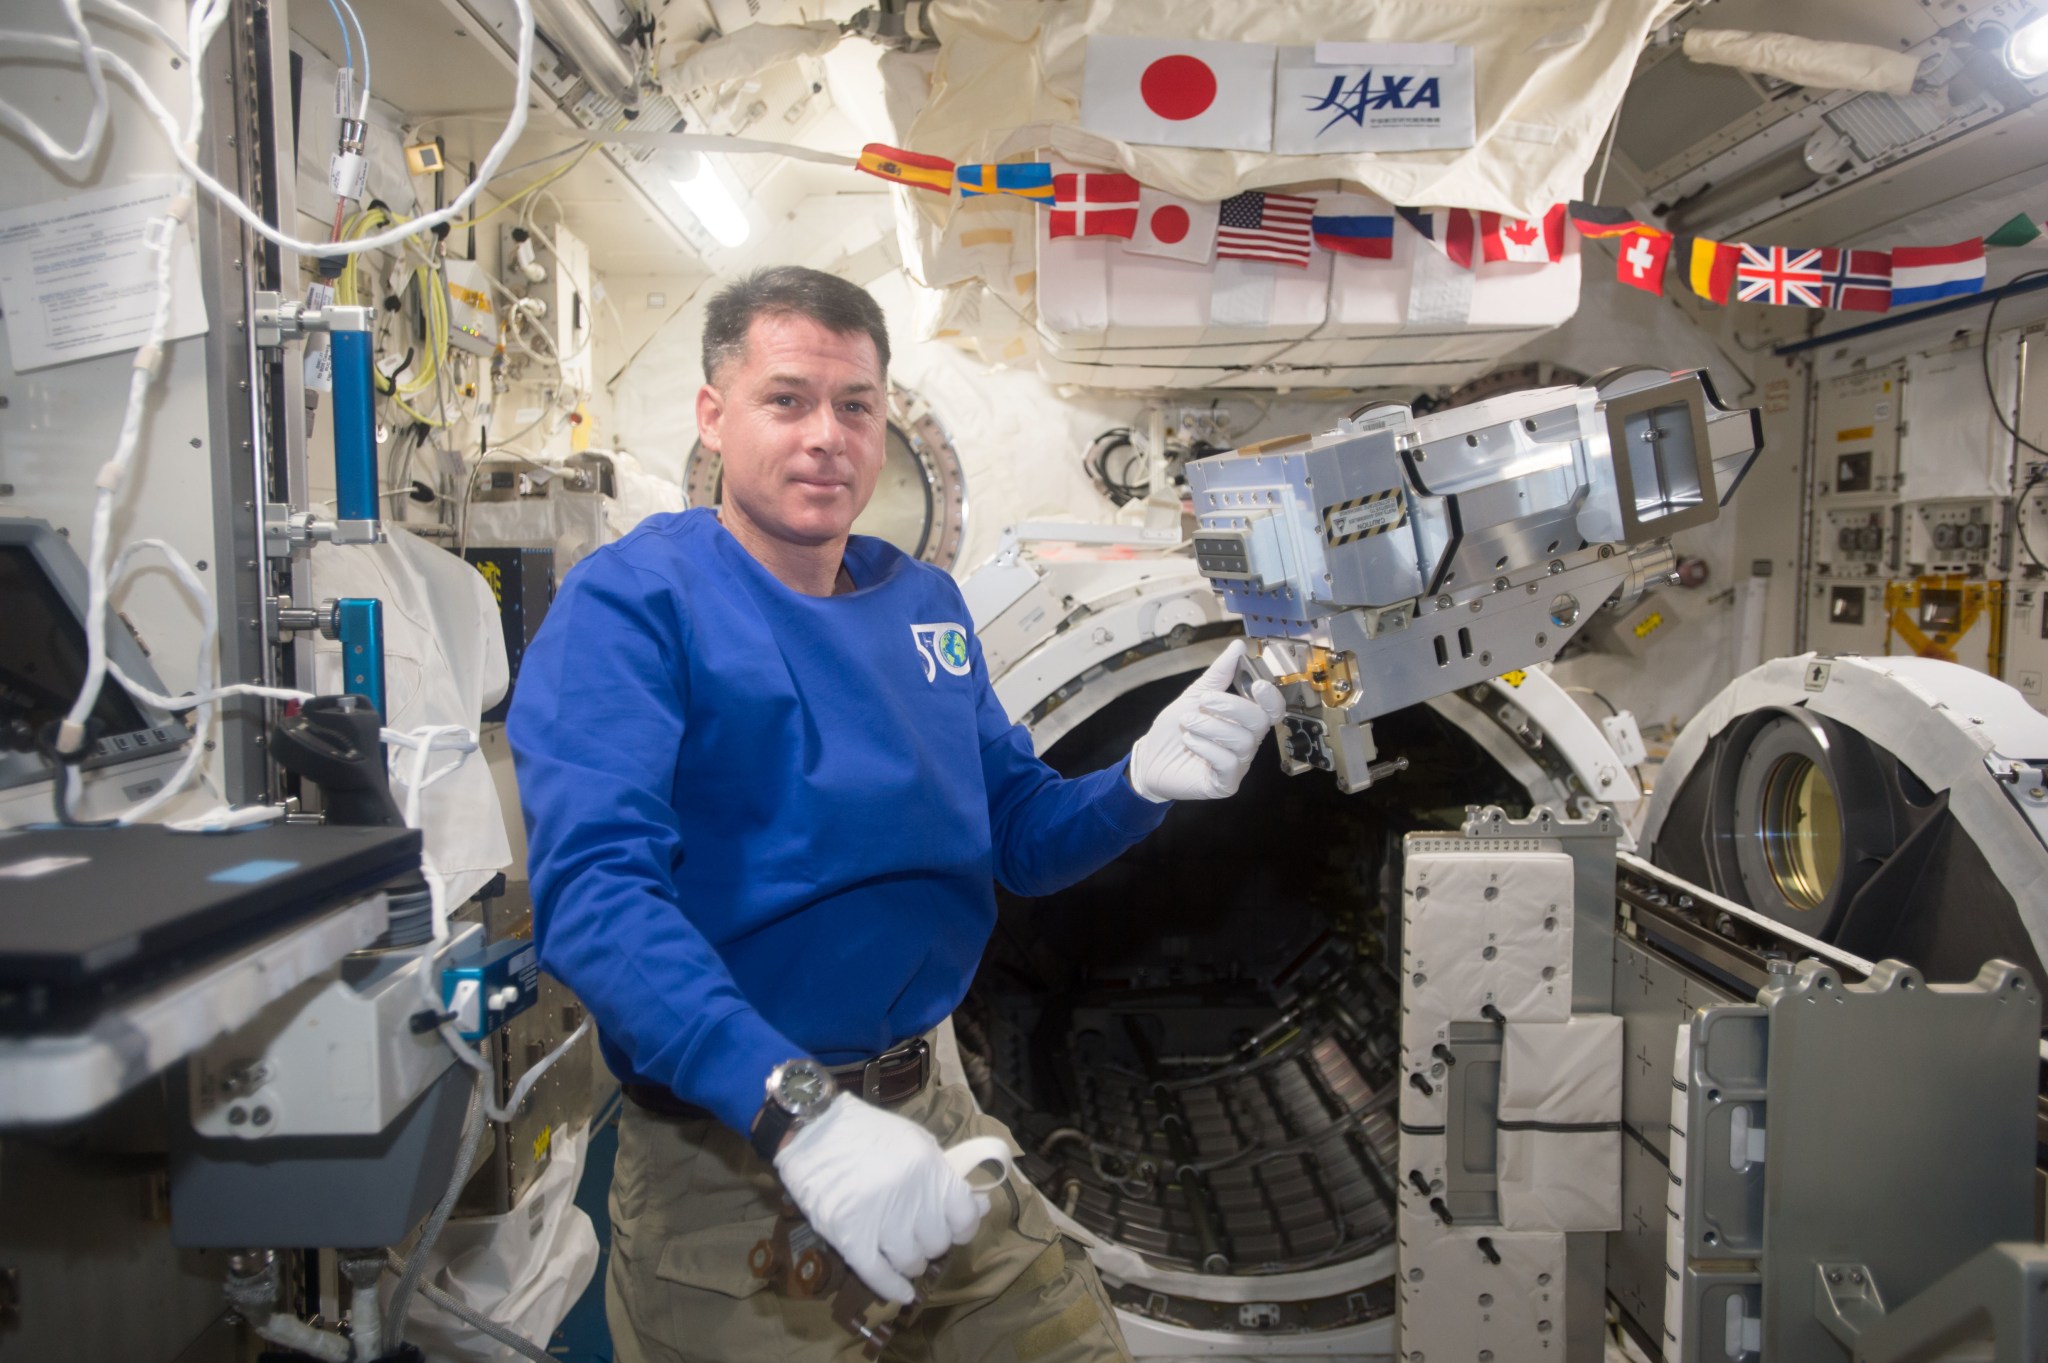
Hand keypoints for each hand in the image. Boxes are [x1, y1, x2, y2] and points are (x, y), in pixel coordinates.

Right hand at [773, 1095, 987, 1302]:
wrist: (813, 1131)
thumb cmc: (868, 1133)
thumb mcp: (916, 1142)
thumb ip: (945, 1175)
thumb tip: (978, 1206)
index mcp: (930, 1169)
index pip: (965, 1217)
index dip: (963, 1226)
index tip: (955, 1227)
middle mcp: (910, 1197)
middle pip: (938, 1243)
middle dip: (932, 1241)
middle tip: (919, 1233)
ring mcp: (879, 1220)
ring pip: (912, 1262)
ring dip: (911, 1261)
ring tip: (902, 1251)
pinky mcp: (849, 1238)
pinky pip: (878, 1275)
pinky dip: (892, 1287)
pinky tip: (901, 1291)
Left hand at [1128, 639, 1285, 802]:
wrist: (1149, 758)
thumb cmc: (1175, 727)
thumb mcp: (1194, 696)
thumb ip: (1218, 675)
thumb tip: (1237, 646)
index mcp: (1244, 720)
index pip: (1272, 709)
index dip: (1270, 697)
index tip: (1256, 683)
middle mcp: (1246, 742)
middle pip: (1259, 722)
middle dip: (1232, 706)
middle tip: (1203, 701)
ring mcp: (1238, 765)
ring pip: (1242, 742)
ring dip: (1212, 726)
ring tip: (1187, 722)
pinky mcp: (1224, 784)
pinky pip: (1228, 764)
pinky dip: (1207, 748)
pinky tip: (1189, 740)